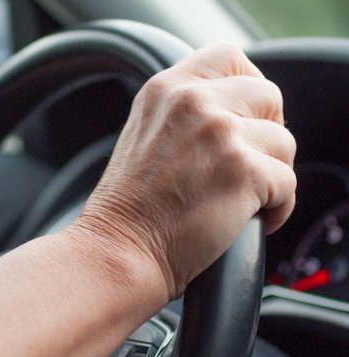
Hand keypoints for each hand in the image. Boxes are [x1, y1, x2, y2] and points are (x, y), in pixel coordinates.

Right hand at [75, 43, 296, 298]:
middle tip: (249, 162)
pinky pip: (288, 183)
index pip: (228, 58)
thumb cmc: (129, 204)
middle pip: (267, 96)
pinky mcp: (243, 172)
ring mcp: (219, 134)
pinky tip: (251, 219)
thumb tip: (234, 113)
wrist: (120, 247)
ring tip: (246, 197)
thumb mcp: (145, 134)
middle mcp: (194, 103)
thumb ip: (186, 112)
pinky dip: (278, 206)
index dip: (247, 84)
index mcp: (166, 89)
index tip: (247, 114)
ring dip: (272, 172)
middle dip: (265, 131)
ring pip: (283, 142)